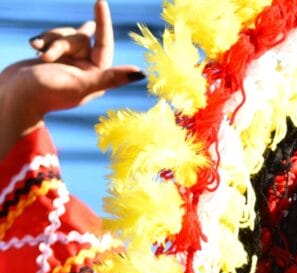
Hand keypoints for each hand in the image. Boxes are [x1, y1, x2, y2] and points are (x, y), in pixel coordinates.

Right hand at [0, 0, 143, 155]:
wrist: (12, 96)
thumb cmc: (44, 93)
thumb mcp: (80, 84)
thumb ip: (110, 78)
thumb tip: (140, 74)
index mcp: (96, 78)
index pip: (104, 43)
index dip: (102, 22)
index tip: (100, 1)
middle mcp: (85, 70)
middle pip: (79, 38)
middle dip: (61, 42)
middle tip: (46, 58)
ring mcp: (68, 63)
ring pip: (64, 36)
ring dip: (50, 41)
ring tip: (39, 56)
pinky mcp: (52, 58)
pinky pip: (51, 38)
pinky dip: (41, 40)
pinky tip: (32, 48)